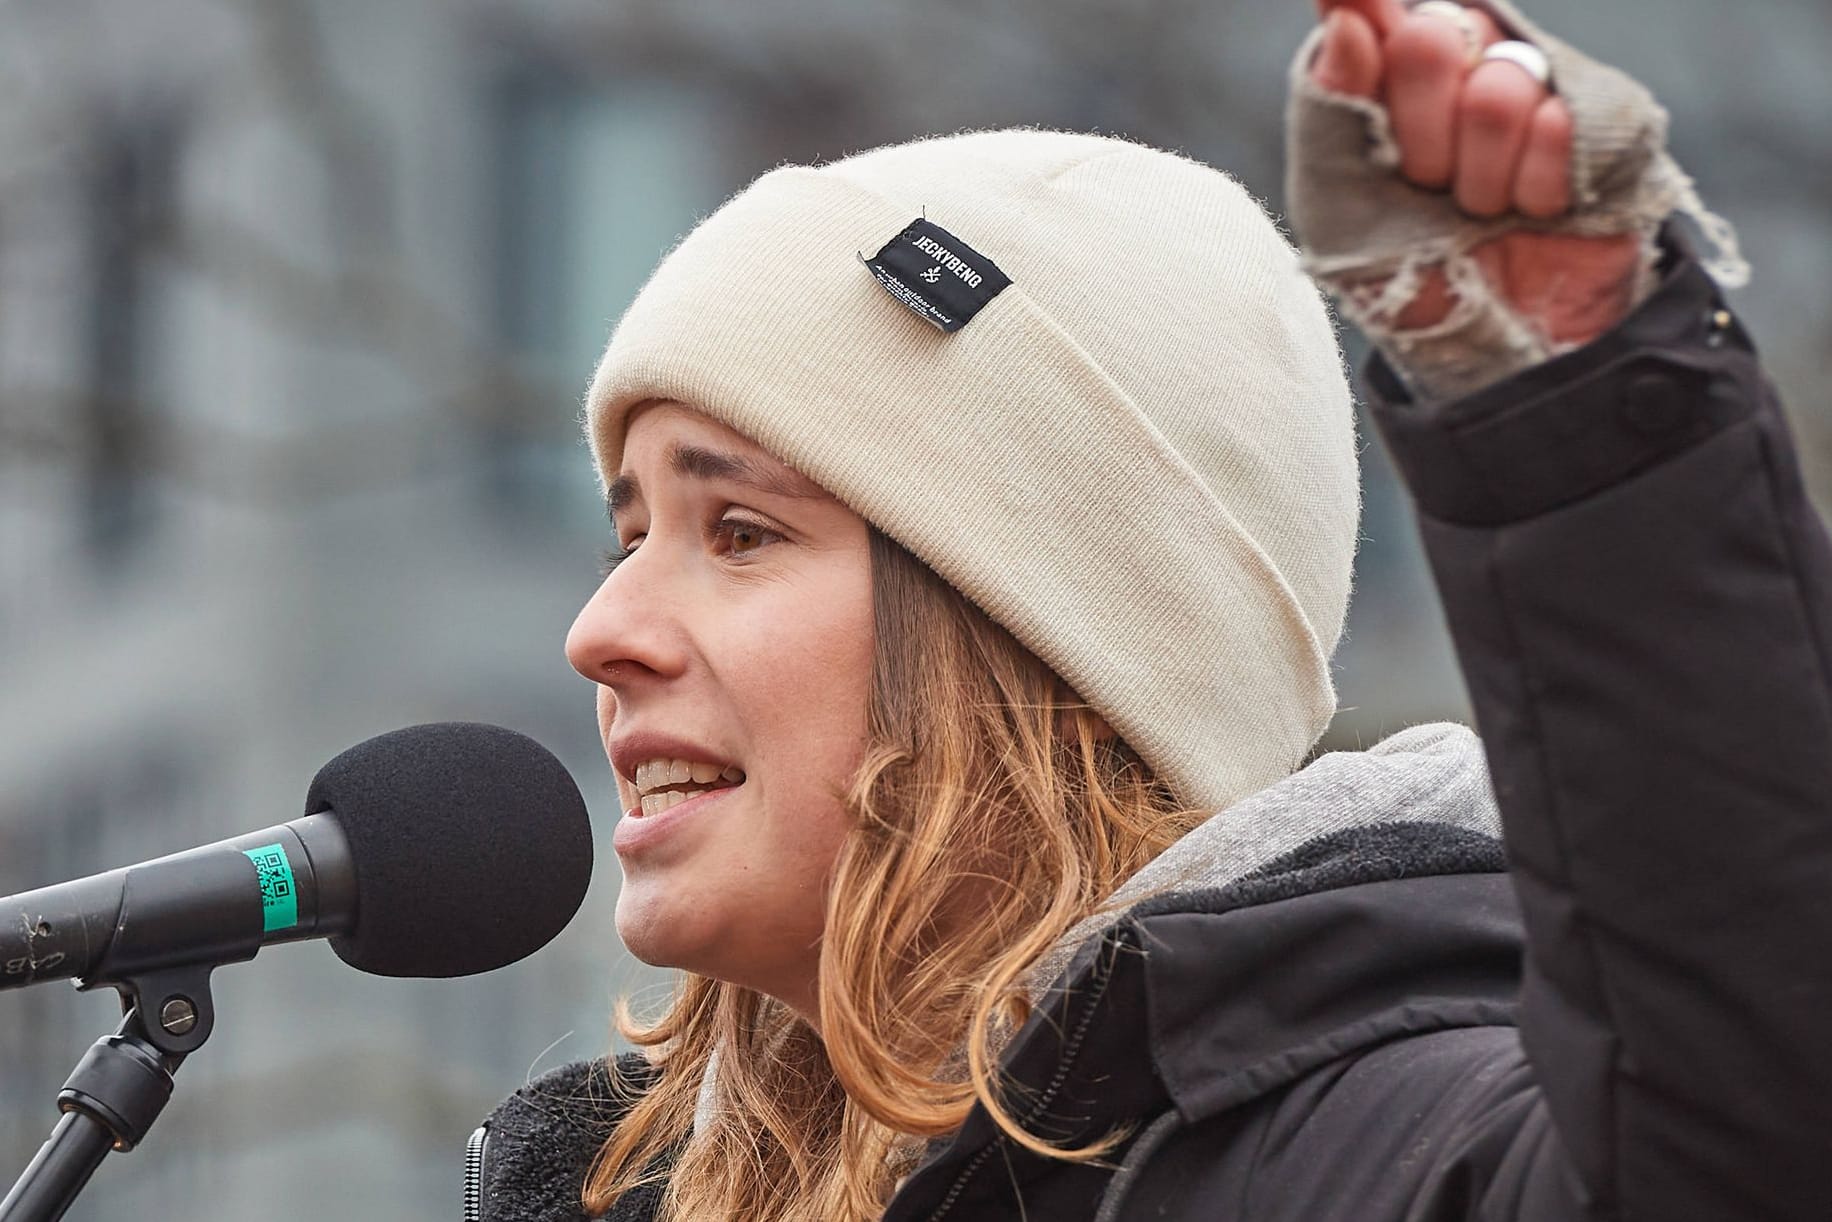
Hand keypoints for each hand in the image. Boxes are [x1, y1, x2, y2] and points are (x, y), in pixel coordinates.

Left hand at [1306, 0, 1642, 347]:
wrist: (1488, 341)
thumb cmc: (1403, 269)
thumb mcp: (1336, 203)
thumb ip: (1329, 109)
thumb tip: (1343, 20)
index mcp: (1392, 72)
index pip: (1375, 8)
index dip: (1363, 2)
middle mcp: (1468, 61)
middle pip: (1430, 35)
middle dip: (1415, 129)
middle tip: (1425, 180)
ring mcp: (1538, 85)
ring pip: (1498, 88)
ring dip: (1477, 175)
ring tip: (1478, 210)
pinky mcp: (1604, 120)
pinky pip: (1559, 126)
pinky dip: (1532, 189)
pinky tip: (1532, 213)